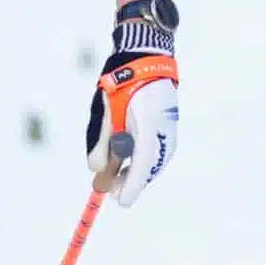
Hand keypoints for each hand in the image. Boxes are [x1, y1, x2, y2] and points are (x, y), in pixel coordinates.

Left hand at [85, 2, 178, 207]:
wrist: (146, 62)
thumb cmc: (122, 84)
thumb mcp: (105, 111)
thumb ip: (100, 141)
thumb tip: (96, 171)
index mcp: (148, 128)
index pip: (141, 168)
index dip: (130, 188)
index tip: (119, 202)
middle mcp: (163, 135)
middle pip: (144, 172)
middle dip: (126, 180)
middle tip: (109, 186)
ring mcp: (169, 136)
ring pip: (148, 167)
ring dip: (131, 169)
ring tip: (119, 148)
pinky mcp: (168, 136)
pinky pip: (152, 159)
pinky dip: (139, 161)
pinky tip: (129, 145)